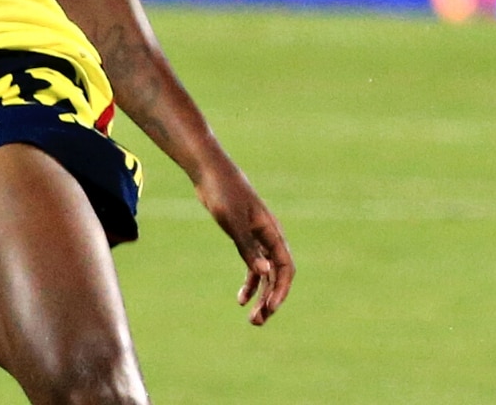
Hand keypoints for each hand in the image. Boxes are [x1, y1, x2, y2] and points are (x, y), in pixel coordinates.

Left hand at [196, 165, 293, 325]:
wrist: (210, 172)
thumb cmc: (223, 193)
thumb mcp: (234, 223)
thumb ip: (249, 249)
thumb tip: (266, 274)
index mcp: (271, 232)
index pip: (285, 267)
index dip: (280, 290)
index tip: (269, 309)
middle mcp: (268, 237)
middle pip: (277, 275)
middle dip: (270, 299)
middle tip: (258, 322)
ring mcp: (257, 238)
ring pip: (266, 273)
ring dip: (261, 296)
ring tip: (252, 319)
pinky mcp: (244, 237)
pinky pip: (253, 266)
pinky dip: (249, 283)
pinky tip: (241, 300)